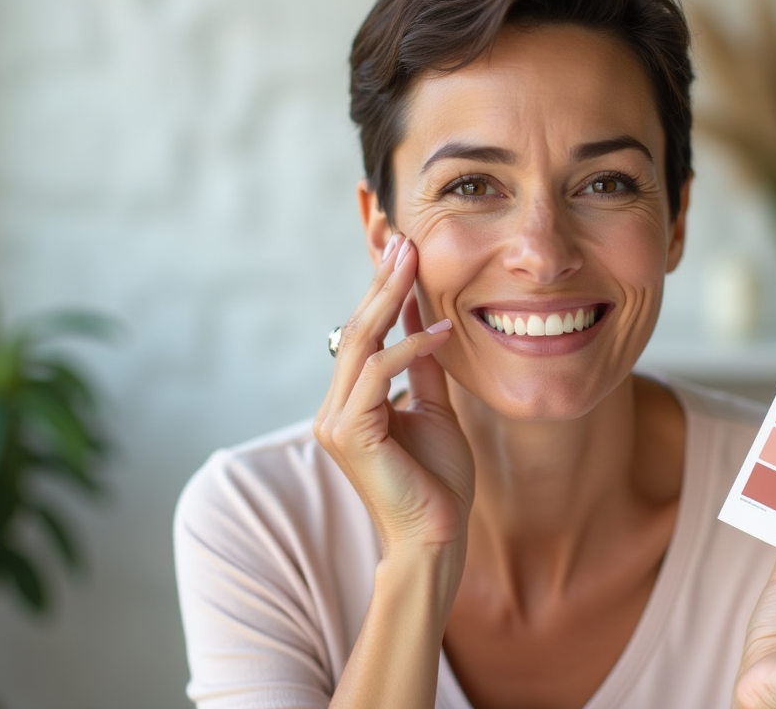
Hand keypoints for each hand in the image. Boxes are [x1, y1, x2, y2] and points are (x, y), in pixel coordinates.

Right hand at [312, 234, 474, 560]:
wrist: (437, 537)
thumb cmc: (437, 480)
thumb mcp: (433, 409)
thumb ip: (422, 368)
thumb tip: (424, 322)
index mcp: (350, 401)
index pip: (363, 334)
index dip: (380, 290)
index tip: (401, 249)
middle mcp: (334, 408)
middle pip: (356, 330)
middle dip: (381, 281)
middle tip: (404, 239)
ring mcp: (336, 420)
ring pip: (360, 344)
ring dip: (389, 299)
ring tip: (415, 262)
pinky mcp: (350, 434)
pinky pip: (378, 375)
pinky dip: (410, 349)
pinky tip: (441, 331)